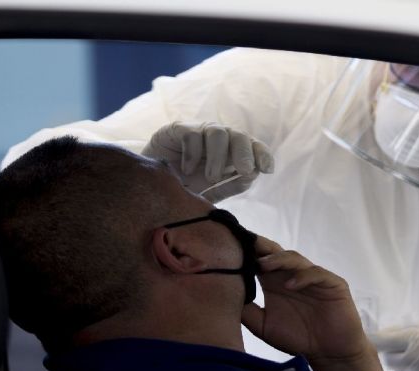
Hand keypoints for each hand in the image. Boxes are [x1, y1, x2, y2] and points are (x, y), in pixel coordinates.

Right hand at [141, 122, 273, 202]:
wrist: (150, 185)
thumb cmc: (185, 188)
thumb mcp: (211, 192)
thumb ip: (231, 184)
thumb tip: (252, 175)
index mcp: (232, 153)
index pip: (253, 147)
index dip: (262, 154)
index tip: (267, 169)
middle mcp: (219, 140)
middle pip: (239, 136)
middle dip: (245, 153)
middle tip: (245, 171)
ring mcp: (199, 132)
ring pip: (217, 133)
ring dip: (217, 157)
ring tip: (210, 178)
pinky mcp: (177, 129)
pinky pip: (192, 134)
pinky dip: (193, 154)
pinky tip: (186, 171)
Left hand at [240, 235, 369, 362]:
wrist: (329, 354)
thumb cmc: (297, 338)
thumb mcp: (264, 326)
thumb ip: (247, 312)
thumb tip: (221, 298)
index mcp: (274, 282)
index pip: (259, 260)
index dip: (246, 253)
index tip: (227, 250)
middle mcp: (291, 275)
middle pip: (275, 253)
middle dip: (260, 248)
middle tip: (244, 245)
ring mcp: (312, 277)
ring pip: (294, 259)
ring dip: (278, 260)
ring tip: (262, 265)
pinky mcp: (332, 283)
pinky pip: (316, 274)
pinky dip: (302, 277)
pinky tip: (289, 285)